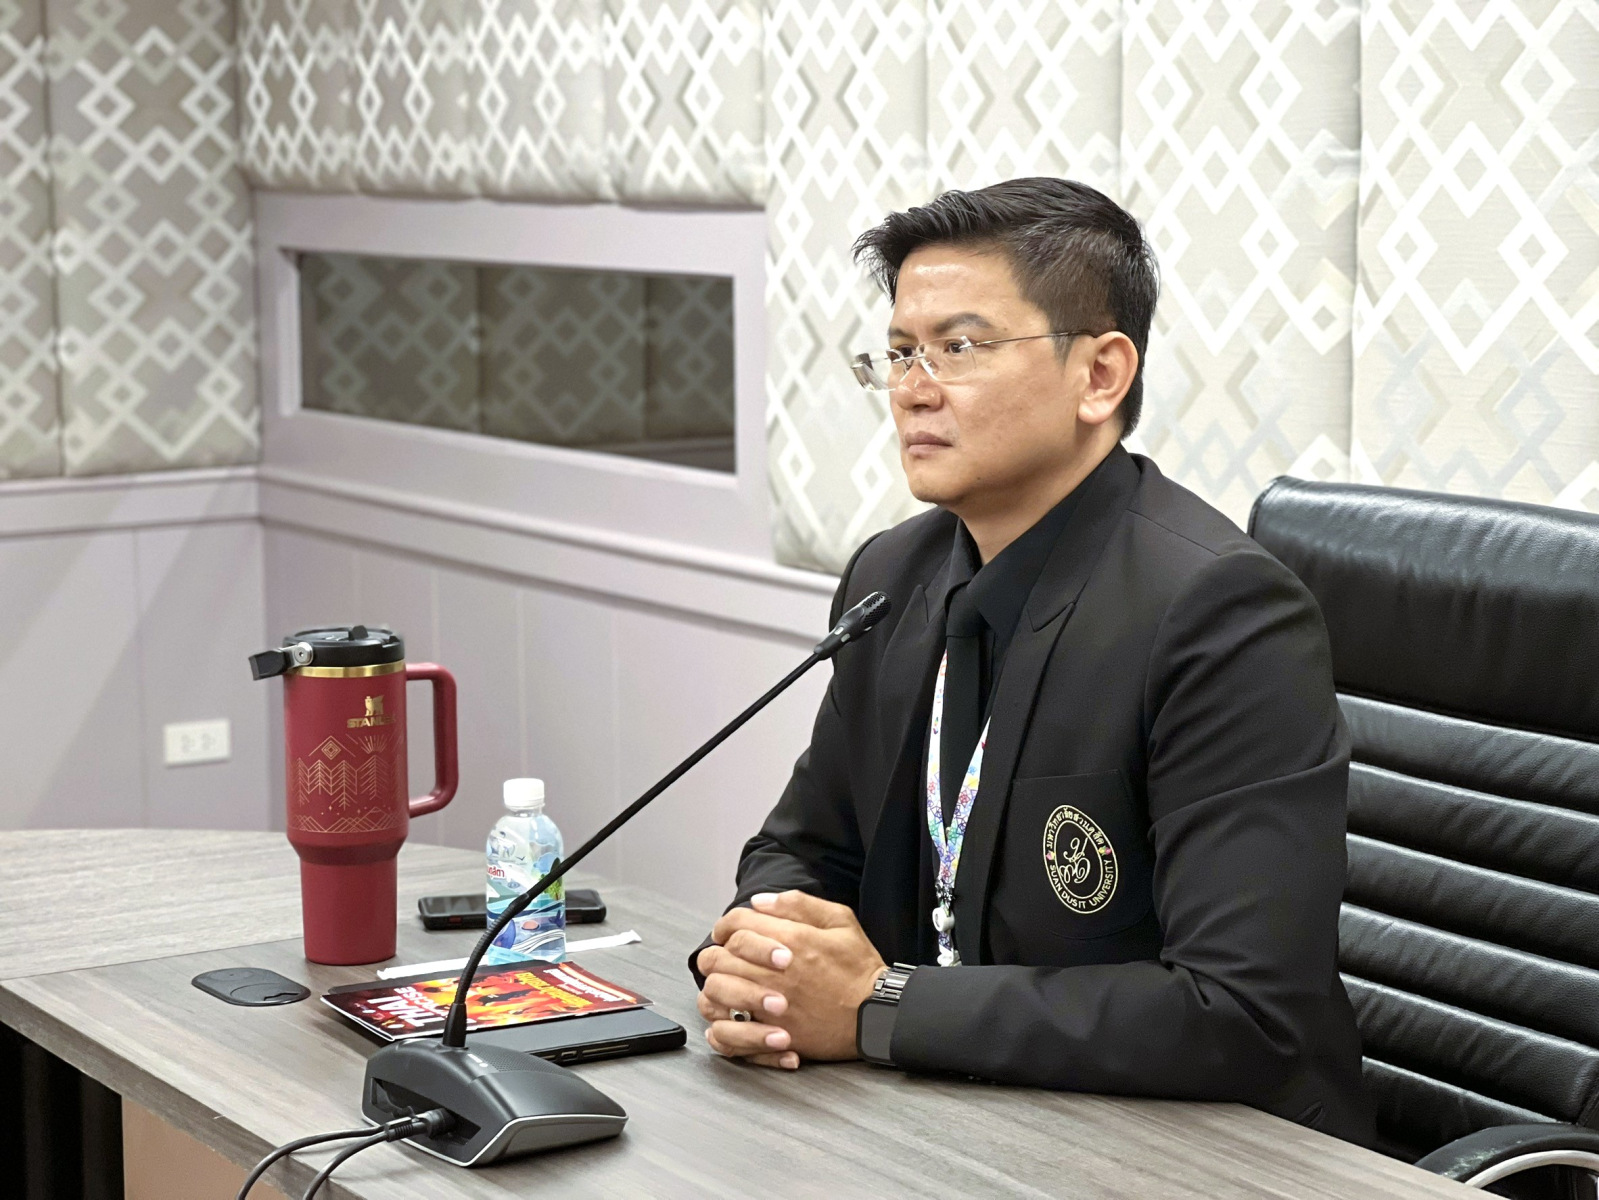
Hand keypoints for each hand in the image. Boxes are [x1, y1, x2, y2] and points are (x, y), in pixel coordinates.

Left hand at [696, 890, 886, 1069]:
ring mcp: (771, 1006)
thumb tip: (759, 902)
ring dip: (716, 984)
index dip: (725, 924)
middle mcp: (775, 973)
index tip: (727, 930)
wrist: (877, 1016)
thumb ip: (798, 904)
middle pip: (717, 957)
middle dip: (716, 952)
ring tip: (726, 983)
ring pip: (716, 992)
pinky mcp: (772, 1036)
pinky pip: (728, 1032)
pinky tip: (730, 1014)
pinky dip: (721, 1023)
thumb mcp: (840, 921)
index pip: (736, 924)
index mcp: (792, 940)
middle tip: (724, 956)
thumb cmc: (860, 969)